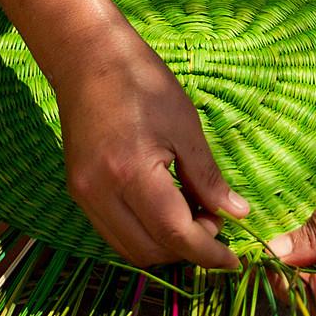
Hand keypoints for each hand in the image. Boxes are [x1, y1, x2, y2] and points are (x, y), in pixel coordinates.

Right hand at [53, 28, 248, 271]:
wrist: (87, 56)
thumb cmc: (141, 80)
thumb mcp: (185, 126)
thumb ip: (208, 177)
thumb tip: (236, 214)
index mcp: (131, 173)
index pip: (174, 234)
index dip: (208, 253)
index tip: (234, 259)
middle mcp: (100, 192)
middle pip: (149, 251)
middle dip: (187, 249)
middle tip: (214, 223)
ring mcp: (84, 194)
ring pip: (128, 248)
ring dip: (163, 245)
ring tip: (191, 215)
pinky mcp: (78, 190)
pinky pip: (112, 231)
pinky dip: (142, 232)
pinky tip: (163, 208)